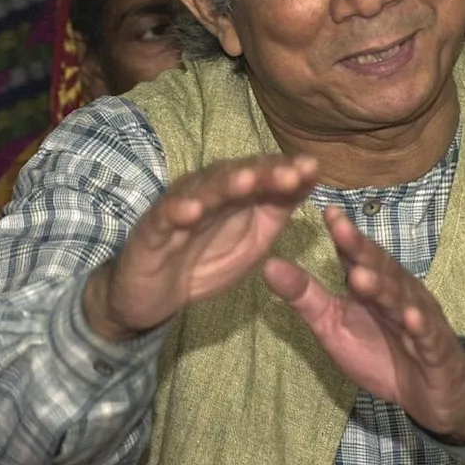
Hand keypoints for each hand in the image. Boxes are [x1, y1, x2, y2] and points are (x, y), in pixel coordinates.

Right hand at [83, 155, 318, 341]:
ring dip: (224, 185)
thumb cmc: (205, 261)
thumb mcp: (253, 241)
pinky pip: (165, 218)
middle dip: (264, 174)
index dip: (286, 171)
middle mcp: (207, 192)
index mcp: (233, 194)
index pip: (262, 175)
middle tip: (290, 173)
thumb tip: (308, 179)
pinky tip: (191, 210)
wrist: (153, 296)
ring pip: (203, 191)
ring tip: (246, 181)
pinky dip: (177, 212)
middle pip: (237, 176)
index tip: (313, 168)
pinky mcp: (151, 230)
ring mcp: (178, 208)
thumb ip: (276, 211)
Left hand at [261, 205, 464, 442]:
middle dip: (361, 250)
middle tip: (341, 229)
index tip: (325, 211)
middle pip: (379, 268)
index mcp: (373, 284)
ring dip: (383, 287)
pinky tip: (411, 318)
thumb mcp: (332, 325)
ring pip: (400, 299)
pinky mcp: (436, 349)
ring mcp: (420, 318)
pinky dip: (420, 326)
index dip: (342, 234)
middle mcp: (399, 293)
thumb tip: (268, 264)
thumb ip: (305, 296)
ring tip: (362, 276)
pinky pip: (427, 336)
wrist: (431, 393)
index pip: (355, 254)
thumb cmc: (380, 352)